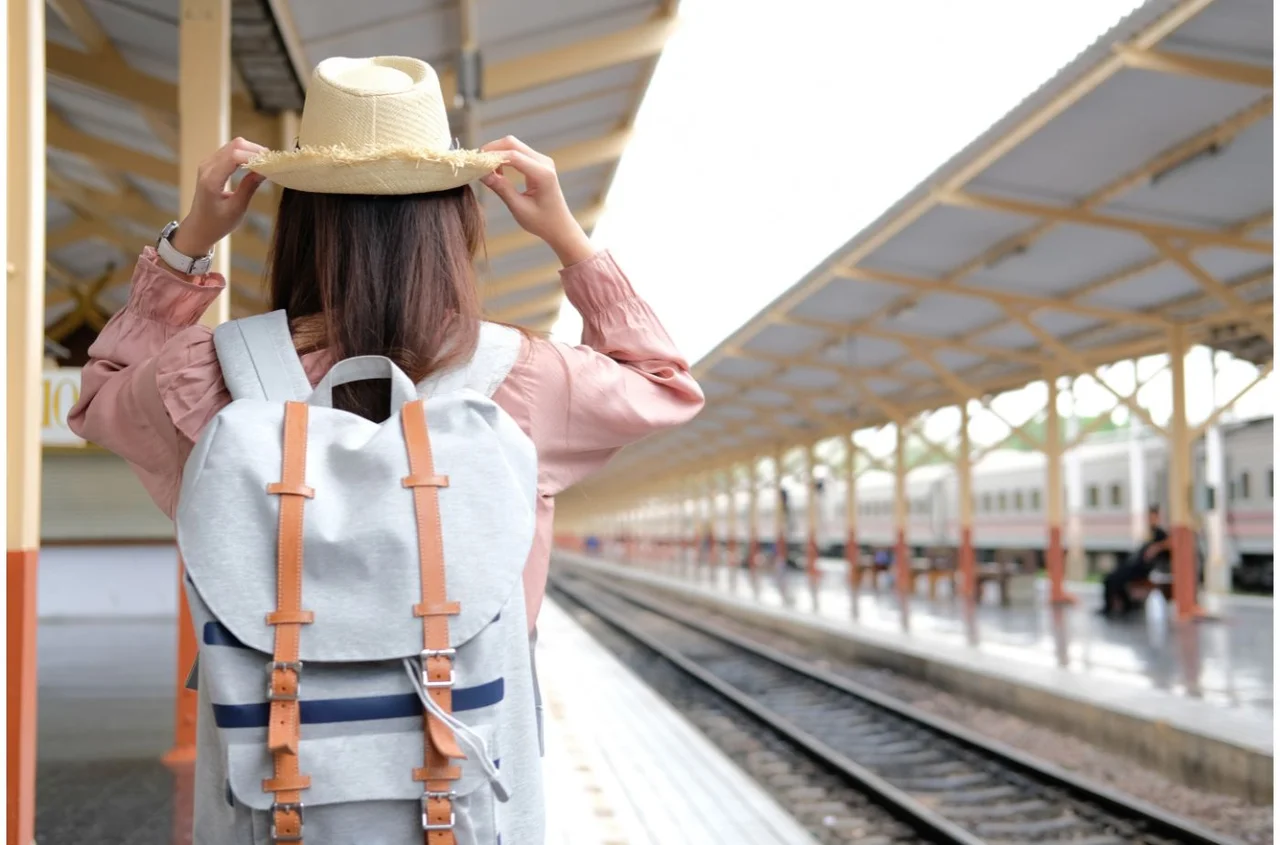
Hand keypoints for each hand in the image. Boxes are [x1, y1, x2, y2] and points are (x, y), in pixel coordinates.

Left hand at [170, 137, 267, 258]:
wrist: (199, 227)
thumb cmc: (218, 223)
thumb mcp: (237, 209)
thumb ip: (249, 187)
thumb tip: (265, 170)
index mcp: (211, 180)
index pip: (234, 157)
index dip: (254, 156)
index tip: (270, 163)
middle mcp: (207, 167)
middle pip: (234, 146)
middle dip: (255, 150)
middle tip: (272, 162)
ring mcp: (207, 164)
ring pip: (233, 146)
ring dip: (251, 151)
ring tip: (266, 163)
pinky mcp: (211, 165)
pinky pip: (229, 151)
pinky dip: (244, 154)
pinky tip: (255, 164)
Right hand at [479, 136, 593, 266]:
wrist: (559, 226)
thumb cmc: (542, 222)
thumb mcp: (519, 208)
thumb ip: (502, 189)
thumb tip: (482, 173)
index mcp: (543, 174)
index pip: (513, 156)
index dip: (492, 157)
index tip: (475, 164)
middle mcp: (544, 162)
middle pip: (512, 144)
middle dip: (492, 150)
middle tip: (476, 164)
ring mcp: (542, 161)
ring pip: (513, 145)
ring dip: (497, 153)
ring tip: (484, 170)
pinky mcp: (538, 163)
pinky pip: (517, 153)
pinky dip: (503, 158)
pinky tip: (496, 173)